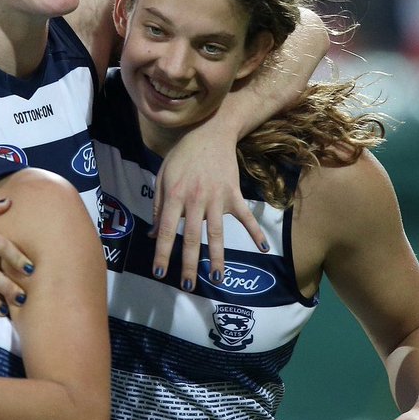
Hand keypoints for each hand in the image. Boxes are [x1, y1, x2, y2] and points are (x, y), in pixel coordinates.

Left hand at [152, 127, 266, 288]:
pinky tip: (264, 248)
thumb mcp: (163, 176)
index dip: (163, 253)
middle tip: (188, 287)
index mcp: (175, 196)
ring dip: (217, 257)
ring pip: (217, 233)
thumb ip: (159, 207)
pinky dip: (256, 232)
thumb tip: (154, 234)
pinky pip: (246, 216)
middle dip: (189, 264)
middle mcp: (196, 200)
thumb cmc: (182, 155)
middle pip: (192, 238)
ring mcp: (217, 198)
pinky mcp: (234, 194)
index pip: (167, 230)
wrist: (211, 132)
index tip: (160, 273)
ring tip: (216, 278)